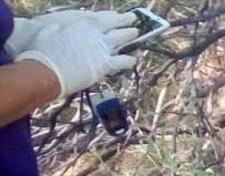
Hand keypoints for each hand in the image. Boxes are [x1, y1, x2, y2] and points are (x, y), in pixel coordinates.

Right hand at [14, 20, 138, 99]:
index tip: (116, 14)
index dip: (111, 17)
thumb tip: (58, 28)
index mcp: (81, 24)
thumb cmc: (44, 51)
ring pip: (121, 40)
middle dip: (125, 22)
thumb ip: (60, 29)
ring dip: (130, 36)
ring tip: (137, 33)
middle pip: (114, 25)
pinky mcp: (105, 65)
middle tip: (133, 20)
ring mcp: (102, 49)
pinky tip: (135, 59)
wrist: (48, 69)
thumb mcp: (50, 32)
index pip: (100, 18)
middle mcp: (94, 34)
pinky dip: (130, 60)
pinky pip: (122, 61)